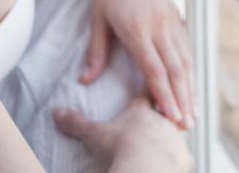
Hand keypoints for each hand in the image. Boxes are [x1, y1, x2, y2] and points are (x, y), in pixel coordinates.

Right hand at [53, 97, 191, 172]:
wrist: (146, 168)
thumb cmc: (121, 146)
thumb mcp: (95, 134)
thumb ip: (77, 122)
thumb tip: (56, 112)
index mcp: (143, 109)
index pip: (147, 89)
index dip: (149, 84)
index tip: (152, 74)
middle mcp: (163, 118)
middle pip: (168, 106)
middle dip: (168, 104)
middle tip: (168, 105)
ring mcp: (175, 138)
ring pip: (178, 129)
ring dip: (176, 130)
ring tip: (175, 130)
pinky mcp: (183, 158)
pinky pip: (183, 155)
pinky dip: (179, 156)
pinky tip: (178, 159)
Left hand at [81, 0, 194, 129]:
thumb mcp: (97, 18)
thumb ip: (96, 51)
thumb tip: (86, 81)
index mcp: (137, 30)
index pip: (154, 70)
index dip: (163, 95)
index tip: (170, 116)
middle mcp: (159, 27)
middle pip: (175, 70)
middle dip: (182, 99)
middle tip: (187, 124)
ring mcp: (170, 21)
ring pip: (185, 60)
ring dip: (189, 87)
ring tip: (192, 111)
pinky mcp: (175, 16)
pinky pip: (186, 47)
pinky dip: (190, 68)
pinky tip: (190, 83)